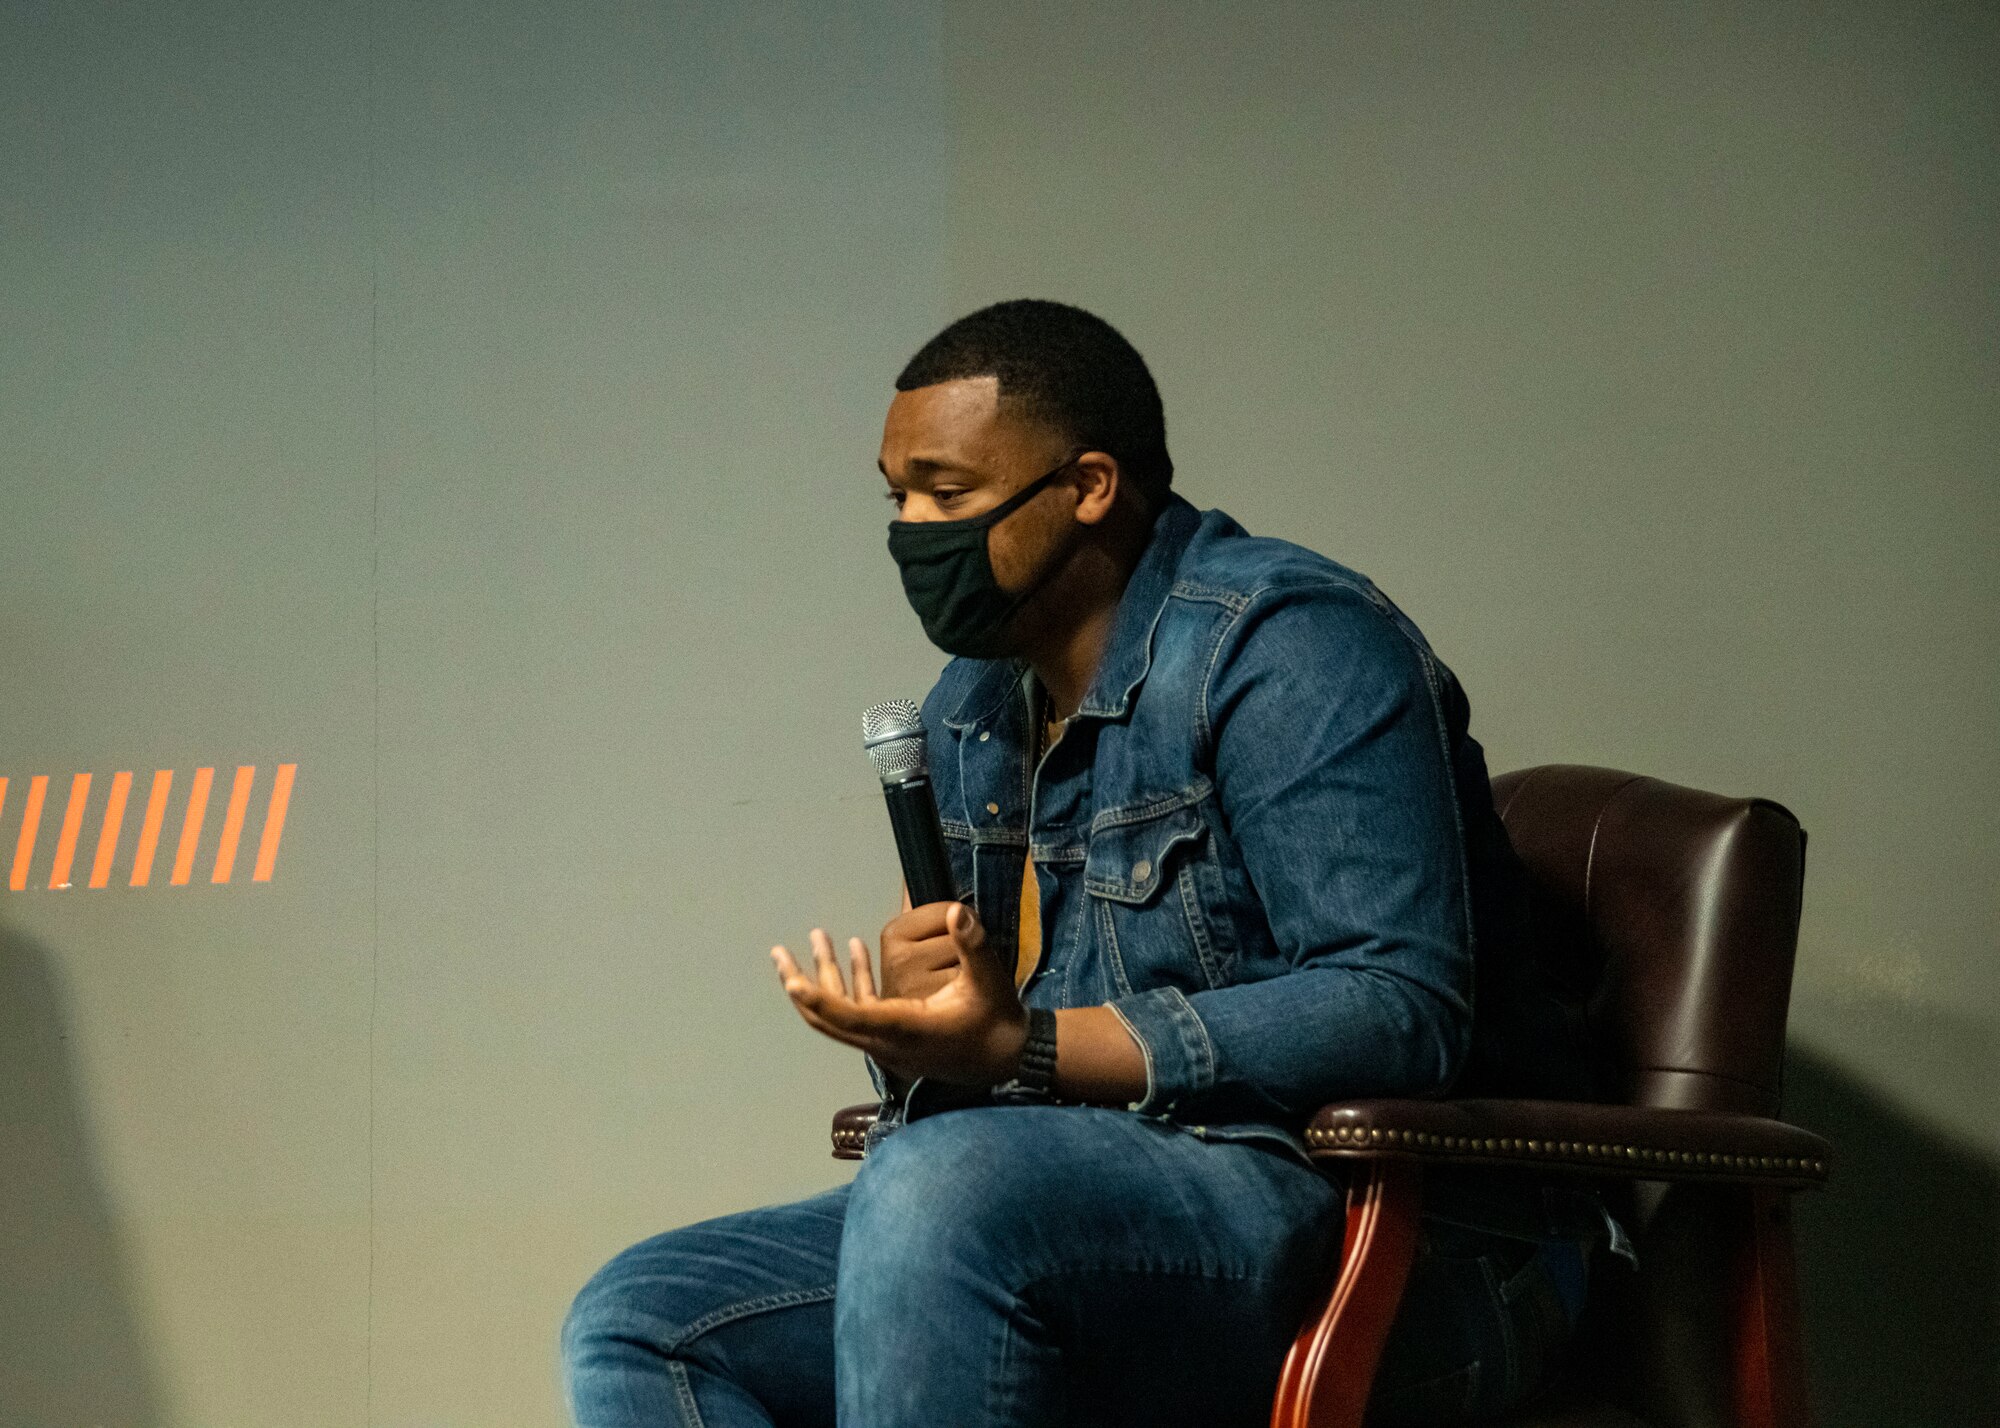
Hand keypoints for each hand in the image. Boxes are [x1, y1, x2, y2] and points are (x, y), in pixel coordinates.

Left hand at [769, 902, 1026, 1087]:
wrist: (1007, 1056)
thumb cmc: (997, 1019)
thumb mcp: (990, 980)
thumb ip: (972, 945)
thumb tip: (958, 911)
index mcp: (904, 1029)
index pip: (850, 1016)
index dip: (818, 998)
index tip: (791, 982)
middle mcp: (886, 1042)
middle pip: (829, 1019)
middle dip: (801, 985)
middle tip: (779, 954)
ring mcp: (886, 1043)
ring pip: (840, 1015)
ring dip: (824, 977)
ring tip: (817, 937)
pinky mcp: (892, 1038)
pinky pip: (859, 1011)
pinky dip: (851, 982)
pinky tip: (854, 950)